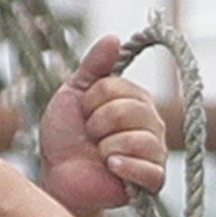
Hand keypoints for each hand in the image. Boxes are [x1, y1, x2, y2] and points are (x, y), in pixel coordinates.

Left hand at [39, 29, 178, 216]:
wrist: (60, 177)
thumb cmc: (66, 137)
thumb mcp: (73, 94)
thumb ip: (94, 67)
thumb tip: (114, 37)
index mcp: (135, 98)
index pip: (113, 88)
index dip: (90, 103)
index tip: (84, 115)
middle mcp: (151, 121)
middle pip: (125, 111)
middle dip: (96, 126)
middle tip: (91, 138)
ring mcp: (155, 150)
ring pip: (134, 139)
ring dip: (105, 149)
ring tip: (100, 156)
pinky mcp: (153, 179)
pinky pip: (147, 168)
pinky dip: (123, 167)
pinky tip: (111, 167)